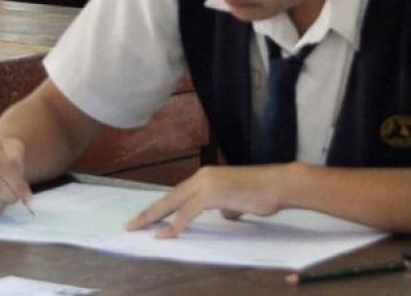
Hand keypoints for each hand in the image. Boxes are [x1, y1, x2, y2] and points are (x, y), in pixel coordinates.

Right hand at [0, 133, 31, 217]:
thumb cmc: (1, 154)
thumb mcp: (14, 149)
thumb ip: (20, 167)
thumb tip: (24, 194)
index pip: (4, 167)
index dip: (18, 183)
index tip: (27, 193)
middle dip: (11, 195)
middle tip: (16, 196)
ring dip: (1, 204)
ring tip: (4, 196)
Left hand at [125, 165, 291, 237]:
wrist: (280, 185)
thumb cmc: (264, 193)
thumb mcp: (239, 202)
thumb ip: (227, 206)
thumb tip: (224, 214)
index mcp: (206, 177)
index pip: (178, 194)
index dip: (161, 207)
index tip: (147, 218)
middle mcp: (202, 177)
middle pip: (169, 197)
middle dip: (149, 213)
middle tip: (131, 225)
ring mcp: (206, 183)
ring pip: (173, 203)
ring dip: (154, 218)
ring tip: (138, 229)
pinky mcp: (212, 193)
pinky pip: (187, 212)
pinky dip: (175, 224)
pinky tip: (165, 234)